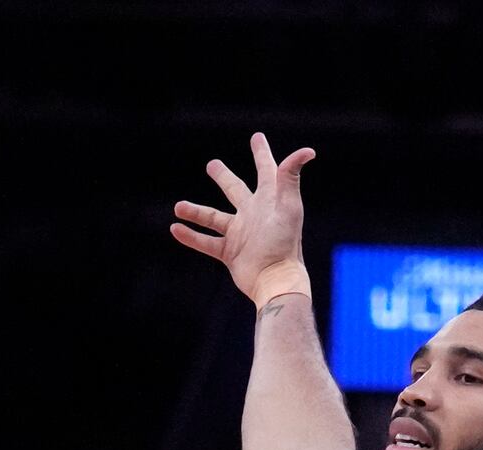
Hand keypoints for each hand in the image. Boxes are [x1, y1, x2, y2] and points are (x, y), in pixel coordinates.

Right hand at [171, 132, 319, 305]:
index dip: (261, 153)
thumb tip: (307, 151)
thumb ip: (290, 177)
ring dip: (196, 211)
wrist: (274, 279)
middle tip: (212, 165)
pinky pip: (206, 242)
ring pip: (213, 218)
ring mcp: (240, 234)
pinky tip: (175, 229)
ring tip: (178, 206)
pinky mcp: (230, 253)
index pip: (266, 170)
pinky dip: (191, 237)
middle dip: (223, 177)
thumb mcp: (288, 206)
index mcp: (269, 200)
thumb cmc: (284, 242)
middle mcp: (253, 215)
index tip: (256, 138)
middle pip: (235, 190)